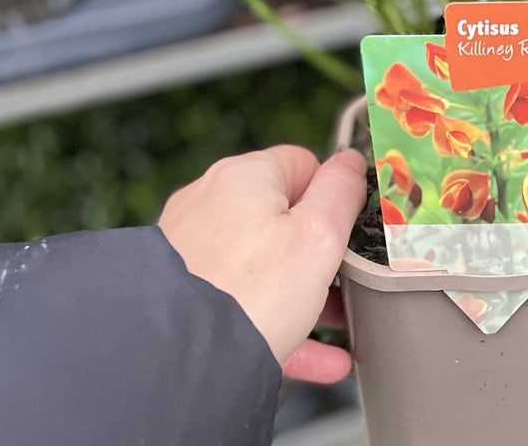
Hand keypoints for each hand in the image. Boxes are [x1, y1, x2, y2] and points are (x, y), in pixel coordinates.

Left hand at [158, 145, 367, 383]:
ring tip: (334, 326)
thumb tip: (350, 162)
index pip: (304, 165)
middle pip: (281, 217)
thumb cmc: (248, 297)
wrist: (176, 364)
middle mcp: (209, 204)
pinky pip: (239, 302)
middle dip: (317, 252)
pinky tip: (312, 354)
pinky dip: (275, 322)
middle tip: (344, 282)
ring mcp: (189, 250)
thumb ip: (341, 191)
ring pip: (261, 266)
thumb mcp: (319, 236)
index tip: (347, 230)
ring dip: (301, 294)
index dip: (332, 197)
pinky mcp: (180, 292)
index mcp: (244, 177)